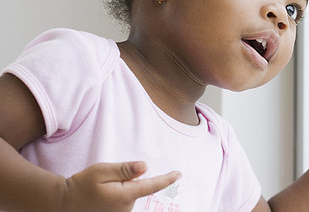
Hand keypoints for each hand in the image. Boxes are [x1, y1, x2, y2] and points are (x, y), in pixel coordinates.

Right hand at [59, 161, 180, 211]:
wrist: (63, 203)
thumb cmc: (82, 185)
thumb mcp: (102, 171)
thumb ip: (125, 169)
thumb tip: (145, 167)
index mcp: (125, 195)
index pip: (152, 186)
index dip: (167, 179)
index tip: (179, 174)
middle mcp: (126, 208)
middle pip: (138, 188)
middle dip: (128, 180)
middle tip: (106, 180)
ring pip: (129, 194)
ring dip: (120, 188)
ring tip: (100, 190)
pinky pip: (122, 201)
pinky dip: (116, 194)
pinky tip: (100, 197)